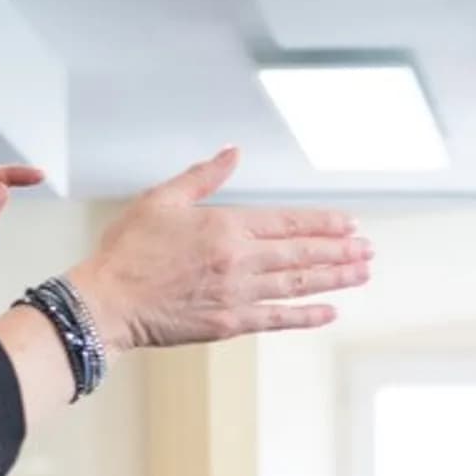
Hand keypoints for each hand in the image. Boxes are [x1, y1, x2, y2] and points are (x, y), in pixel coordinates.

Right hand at [63, 149, 369, 351]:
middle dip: (341, 250)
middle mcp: (239, 260)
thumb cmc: (128, 252)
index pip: (287, 222)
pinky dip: (308, 315)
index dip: (323, 223)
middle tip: (368, 248)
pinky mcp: (232, 322)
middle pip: (302, 253)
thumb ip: (203, 176)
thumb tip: (233, 153)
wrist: (107, 302)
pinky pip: (279, 318)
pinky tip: (331, 311)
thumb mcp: (161, 199)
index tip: (349, 223)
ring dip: (335, 278)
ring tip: (362, 272)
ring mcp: (239, 293)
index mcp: (225, 226)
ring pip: (298, 284)